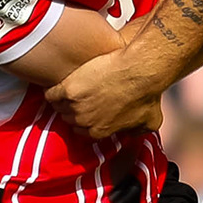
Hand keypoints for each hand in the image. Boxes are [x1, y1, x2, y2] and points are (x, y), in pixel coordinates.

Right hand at [47, 49, 164, 137]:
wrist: (139, 69)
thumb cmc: (147, 93)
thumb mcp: (150, 120)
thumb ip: (138, 130)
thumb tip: (135, 132)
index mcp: (99, 132)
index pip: (82, 131)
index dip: (85, 119)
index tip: (86, 109)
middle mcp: (84, 123)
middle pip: (69, 118)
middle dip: (73, 109)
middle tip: (78, 96)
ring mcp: (74, 107)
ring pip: (59, 106)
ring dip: (62, 98)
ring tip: (68, 88)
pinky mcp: (67, 90)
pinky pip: (51, 94)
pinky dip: (53, 89)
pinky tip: (60, 82)